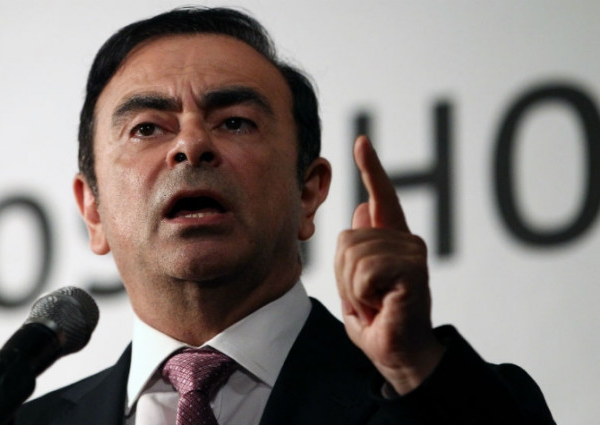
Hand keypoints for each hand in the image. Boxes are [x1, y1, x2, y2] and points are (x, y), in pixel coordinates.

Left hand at [335, 135, 444, 394]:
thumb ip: (359, 248)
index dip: (371, 168)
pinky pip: (366, 271)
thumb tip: (361, 209)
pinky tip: (382, 306)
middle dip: (343, 276)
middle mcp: (405, 240)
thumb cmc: (378, 321)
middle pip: (347, 238)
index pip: (382, 197)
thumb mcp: (357, 282)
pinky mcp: (414, 269)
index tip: (361, 142)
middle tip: (366, 299)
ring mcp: (412, 252)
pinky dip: (363, 295)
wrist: (397, 355)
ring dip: (354, 288)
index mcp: (391, 241)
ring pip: (354, 254)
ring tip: (375, 303)